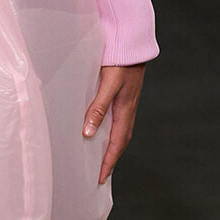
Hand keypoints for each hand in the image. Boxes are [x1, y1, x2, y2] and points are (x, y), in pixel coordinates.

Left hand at [83, 63, 145, 184]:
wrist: (131, 42)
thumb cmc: (120, 62)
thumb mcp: (109, 85)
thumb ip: (98, 107)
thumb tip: (89, 133)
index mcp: (125, 110)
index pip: (117, 143)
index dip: (109, 162)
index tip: (101, 178)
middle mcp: (127, 109)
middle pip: (120, 141)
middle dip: (111, 159)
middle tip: (101, 175)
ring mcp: (126, 102)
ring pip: (119, 131)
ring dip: (111, 146)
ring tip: (100, 158)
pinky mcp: (122, 95)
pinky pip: (116, 120)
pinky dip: (110, 131)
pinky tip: (100, 131)